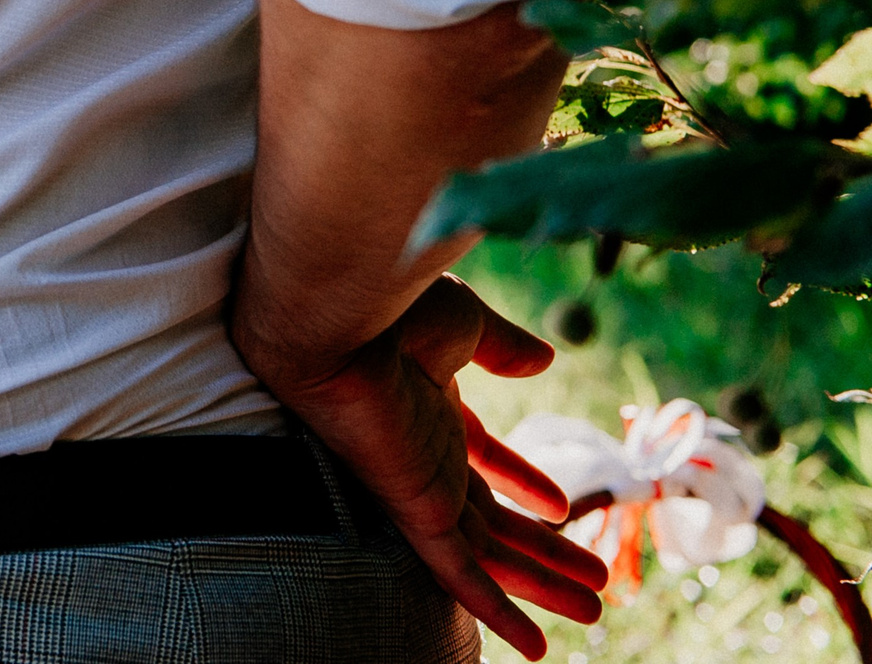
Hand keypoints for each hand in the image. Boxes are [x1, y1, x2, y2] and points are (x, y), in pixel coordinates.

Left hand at [238, 276, 607, 658]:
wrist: (340, 315)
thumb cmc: (388, 304)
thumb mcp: (464, 323)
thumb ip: (503, 345)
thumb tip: (544, 359)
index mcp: (433, 409)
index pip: (484, 460)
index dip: (523, 484)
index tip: (561, 508)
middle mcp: (425, 454)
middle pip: (492, 519)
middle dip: (543, 551)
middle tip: (592, 579)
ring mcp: (420, 485)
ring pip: (489, 554)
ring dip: (541, 584)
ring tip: (594, 611)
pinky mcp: (414, 508)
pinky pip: (459, 573)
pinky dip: (496, 609)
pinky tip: (532, 646)